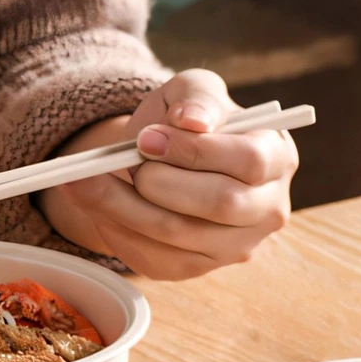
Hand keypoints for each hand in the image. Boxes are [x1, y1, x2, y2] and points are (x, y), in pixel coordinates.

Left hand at [39, 69, 298, 279]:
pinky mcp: (196, 270)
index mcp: (277, 158)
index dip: (195, 151)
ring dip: (123, 207)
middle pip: (219, 205)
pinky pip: (154, 258)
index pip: (248, 161)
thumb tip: (192, 119)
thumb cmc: (184, 121)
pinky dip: (118, 231)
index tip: (145, 139)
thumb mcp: (191, 91)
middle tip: (121, 163)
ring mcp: (233, 247)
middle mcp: (266, 210)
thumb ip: (196, 96)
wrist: (161, 160)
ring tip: (83, 181)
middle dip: (161, 183)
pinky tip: (96, 206)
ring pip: (178, 236)